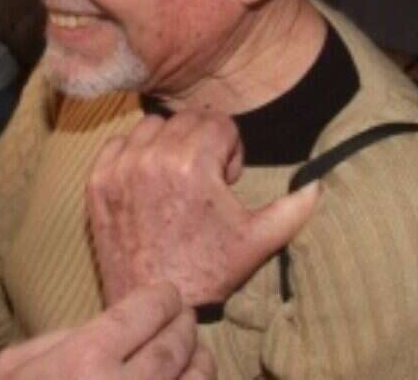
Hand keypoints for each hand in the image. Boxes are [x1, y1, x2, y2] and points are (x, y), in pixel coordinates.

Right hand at [0, 282, 213, 379]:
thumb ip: (60, 338)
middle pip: (173, 349)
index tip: (169, 295)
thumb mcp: (14, 366)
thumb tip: (108, 327)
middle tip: (187, 319)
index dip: (161, 300)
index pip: (141, 315)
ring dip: (202, 364)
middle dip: (184, 329)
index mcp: (83, 361)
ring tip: (200, 353)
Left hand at [87, 111, 320, 305]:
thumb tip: (319, 184)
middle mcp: (154, 158)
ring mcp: (121, 169)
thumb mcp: (258, 240)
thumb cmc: (208, 269)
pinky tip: (148, 179)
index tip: (227, 178)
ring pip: (152, 125)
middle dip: (203, 141)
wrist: (155, 298)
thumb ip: (293, 209)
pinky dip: (135, 152)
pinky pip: (118, 142)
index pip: (219, 122)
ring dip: (169, 141)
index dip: (230, 149)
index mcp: (194, 165)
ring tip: (177, 175)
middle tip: (205, 177)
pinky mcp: (98, 182)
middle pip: (187, 118)